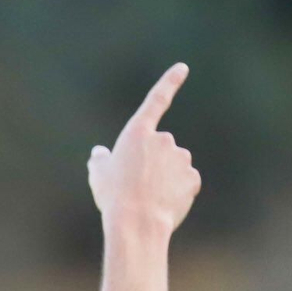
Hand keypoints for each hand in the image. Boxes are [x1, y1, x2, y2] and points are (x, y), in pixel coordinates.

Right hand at [88, 63, 200, 235]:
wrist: (137, 223)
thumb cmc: (114, 197)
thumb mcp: (98, 176)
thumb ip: (100, 160)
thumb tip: (100, 154)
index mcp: (137, 133)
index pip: (156, 101)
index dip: (169, 83)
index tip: (183, 68)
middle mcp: (163, 140)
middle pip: (161, 148)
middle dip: (154, 163)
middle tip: (136, 187)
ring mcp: (181, 158)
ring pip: (174, 166)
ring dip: (165, 178)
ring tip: (149, 199)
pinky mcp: (193, 178)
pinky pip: (185, 183)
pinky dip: (178, 192)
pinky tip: (164, 205)